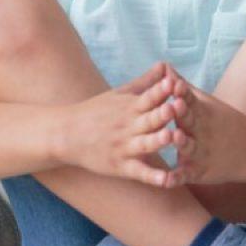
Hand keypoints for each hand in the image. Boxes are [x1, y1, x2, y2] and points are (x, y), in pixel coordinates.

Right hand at [56, 62, 178, 187]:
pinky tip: (167, 180)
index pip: (148, 97)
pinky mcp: (121, 167)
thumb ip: (146, 82)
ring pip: (146, 144)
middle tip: (178, 106)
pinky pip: (139, 172)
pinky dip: (152, 177)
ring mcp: (125, 147)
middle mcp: (128, 126)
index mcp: (129, 107)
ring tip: (173, 136)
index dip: (161, 90)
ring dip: (159, 140)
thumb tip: (165, 65)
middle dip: (163, 113)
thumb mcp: (119, 93)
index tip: (174, 82)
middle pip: (149, 119)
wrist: (67, 134)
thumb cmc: (96, 111)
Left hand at [158, 69, 245, 185]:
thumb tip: (164, 66)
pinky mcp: (200, 172)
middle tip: (173, 105)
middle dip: (182, 113)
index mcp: (201, 112)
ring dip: (182, 142)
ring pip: (190, 147)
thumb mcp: (205, 103)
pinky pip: (187, 175)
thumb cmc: (222, 122)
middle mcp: (201, 132)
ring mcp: (202, 152)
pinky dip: (177, 178)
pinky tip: (166, 180)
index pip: (191, 99)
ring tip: (174, 137)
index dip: (182, 92)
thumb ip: (182, 87)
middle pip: (190, 121)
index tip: (174, 83)